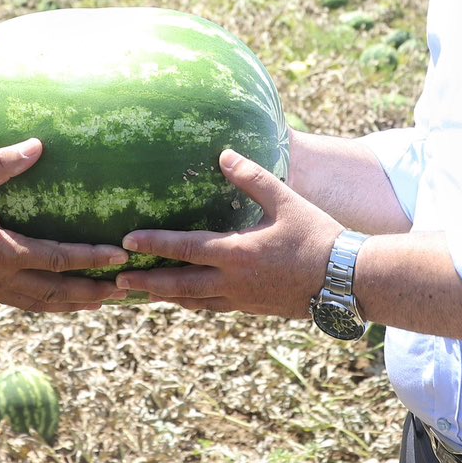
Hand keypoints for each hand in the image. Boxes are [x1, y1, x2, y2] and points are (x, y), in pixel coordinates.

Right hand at [0, 139, 126, 312]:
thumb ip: (3, 163)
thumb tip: (38, 144)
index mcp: (2, 252)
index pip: (58, 259)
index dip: (91, 259)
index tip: (120, 256)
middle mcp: (1, 277)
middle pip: (57, 293)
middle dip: (92, 293)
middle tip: (124, 291)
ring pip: (43, 304)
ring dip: (75, 305)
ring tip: (102, 303)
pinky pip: (25, 304)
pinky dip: (50, 306)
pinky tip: (63, 303)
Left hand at [115, 150, 339, 319]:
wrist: (345, 281)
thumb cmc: (317, 236)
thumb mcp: (285, 201)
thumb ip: (252, 178)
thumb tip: (224, 154)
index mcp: (236, 253)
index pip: (184, 249)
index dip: (153, 244)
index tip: (127, 241)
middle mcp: (232, 282)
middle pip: (177, 285)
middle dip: (146, 283)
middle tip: (116, 281)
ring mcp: (241, 299)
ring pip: (193, 302)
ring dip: (165, 297)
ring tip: (141, 294)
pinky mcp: (252, 308)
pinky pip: (213, 308)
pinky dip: (192, 304)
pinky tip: (185, 301)